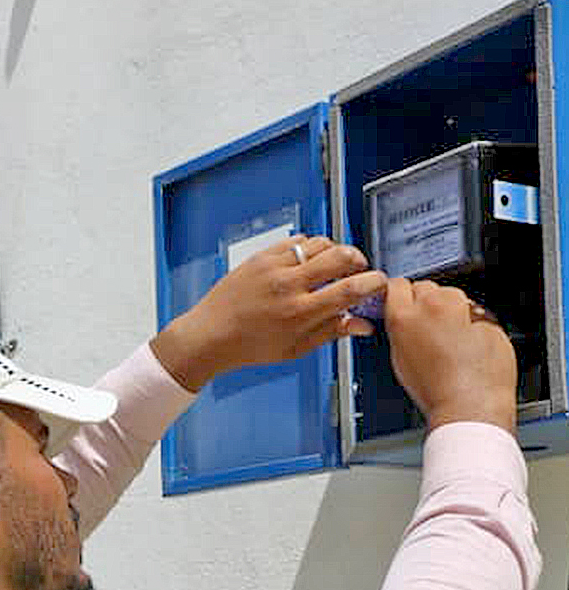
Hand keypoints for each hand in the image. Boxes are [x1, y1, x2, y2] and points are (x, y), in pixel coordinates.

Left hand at [152, 236, 386, 390]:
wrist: (209, 335)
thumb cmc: (249, 346)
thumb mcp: (295, 348)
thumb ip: (331, 332)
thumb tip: (363, 324)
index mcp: (299, 313)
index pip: (350, 289)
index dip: (374, 283)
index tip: (379, 284)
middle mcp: (288, 286)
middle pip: (341, 256)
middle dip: (359, 261)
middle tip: (359, 271)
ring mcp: (273, 267)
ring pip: (321, 243)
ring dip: (336, 251)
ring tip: (335, 265)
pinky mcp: (261, 256)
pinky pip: (297, 240)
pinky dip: (310, 247)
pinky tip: (309, 260)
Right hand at [384, 278, 515, 432]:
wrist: (471, 403)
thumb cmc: (436, 390)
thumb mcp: (400, 359)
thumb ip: (400, 331)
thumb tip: (405, 320)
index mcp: (404, 317)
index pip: (396, 285)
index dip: (399, 294)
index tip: (402, 300)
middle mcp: (434, 305)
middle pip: (426, 287)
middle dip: (426, 302)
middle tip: (429, 327)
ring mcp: (464, 308)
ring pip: (453, 296)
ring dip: (451, 309)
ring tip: (452, 340)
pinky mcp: (488, 315)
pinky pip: (476, 311)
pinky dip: (473, 321)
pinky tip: (469, 344)